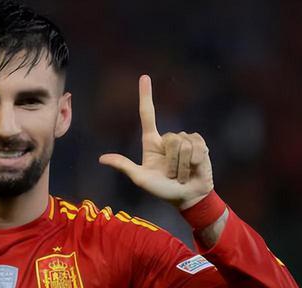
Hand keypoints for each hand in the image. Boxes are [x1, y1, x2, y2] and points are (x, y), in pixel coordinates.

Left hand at [99, 75, 213, 209]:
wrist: (187, 197)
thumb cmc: (162, 190)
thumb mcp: (140, 178)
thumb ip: (124, 166)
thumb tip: (102, 158)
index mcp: (151, 142)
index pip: (148, 114)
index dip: (146, 95)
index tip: (144, 77)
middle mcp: (168, 138)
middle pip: (169, 138)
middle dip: (171, 161)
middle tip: (171, 174)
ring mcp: (185, 140)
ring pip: (183, 143)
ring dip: (181, 165)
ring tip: (181, 174)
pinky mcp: (200, 145)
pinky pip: (196, 146)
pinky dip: (195, 161)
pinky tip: (194, 169)